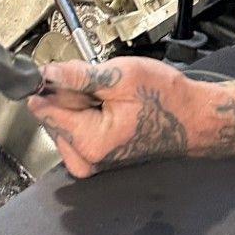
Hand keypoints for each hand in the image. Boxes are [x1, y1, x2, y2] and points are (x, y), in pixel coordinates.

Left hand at [27, 58, 213, 178]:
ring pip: (62, 120)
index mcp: (89, 142)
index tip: (67, 73)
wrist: (190, 118)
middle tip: (103, 87)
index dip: (52, 84)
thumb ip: (77, 76)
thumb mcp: (121, 77)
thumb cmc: (165, 100)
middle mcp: (85, 159)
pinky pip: (74, 127)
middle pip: (52, 115)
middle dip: (70, 94)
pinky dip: (86, 113)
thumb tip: (45, 73)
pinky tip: (109, 108)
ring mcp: (89, 162)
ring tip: (111, 98)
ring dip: (79, 102)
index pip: (44, 109)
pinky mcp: (92, 158)